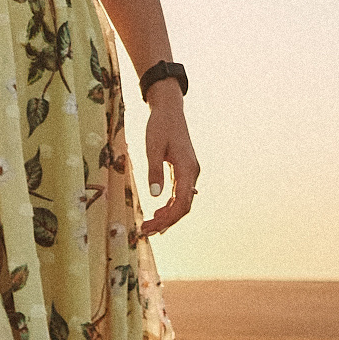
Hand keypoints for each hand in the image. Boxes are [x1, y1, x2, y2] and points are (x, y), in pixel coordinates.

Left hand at [139, 84, 198, 236]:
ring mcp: (190, 172)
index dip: (168, 219)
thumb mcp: (153, 147)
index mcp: (187, 169)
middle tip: (146, 231)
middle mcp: (192, 173)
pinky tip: (159, 212)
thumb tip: (155, 196)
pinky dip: (170, 205)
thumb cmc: (160, 125)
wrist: (169, 109)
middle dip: (166, 221)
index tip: (151, 227)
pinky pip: (181, 193)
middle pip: (183, 206)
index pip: (182, 203)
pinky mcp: (184, 170)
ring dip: (168, 215)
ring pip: (183, 201)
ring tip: (150, 225)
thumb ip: (154, 171)